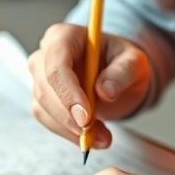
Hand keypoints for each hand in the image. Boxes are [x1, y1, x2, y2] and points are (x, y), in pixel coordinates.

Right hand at [27, 24, 151, 149]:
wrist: (118, 77)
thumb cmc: (122, 62)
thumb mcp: (134, 62)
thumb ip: (123, 72)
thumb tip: (105, 91)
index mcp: (64, 36)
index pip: (56, 64)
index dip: (68, 92)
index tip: (86, 117)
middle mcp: (45, 55)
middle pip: (45, 88)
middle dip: (69, 116)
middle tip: (95, 132)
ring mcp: (40, 78)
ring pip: (44, 108)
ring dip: (70, 129)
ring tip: (102, 137)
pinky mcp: (42, 100)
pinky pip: (48, 121)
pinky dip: (69, 134)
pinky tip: (93, 138)